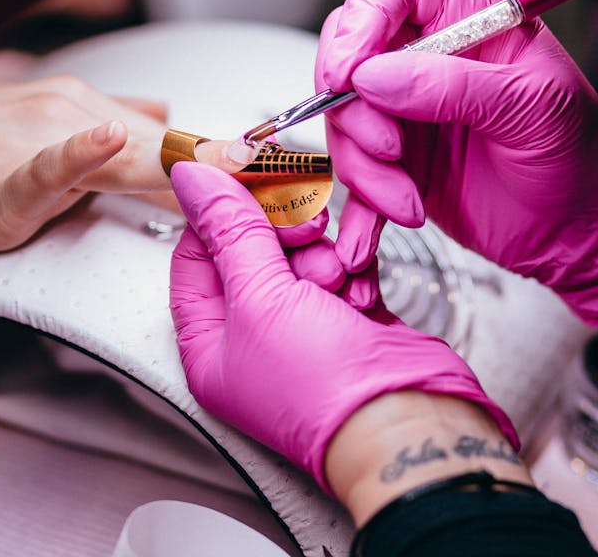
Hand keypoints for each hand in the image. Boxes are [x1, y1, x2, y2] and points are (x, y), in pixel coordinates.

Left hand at [168, 161, 515, 491]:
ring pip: (302, 255)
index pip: (194, 258)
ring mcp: (304, 328)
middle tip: (306, 228)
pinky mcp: (350, 317)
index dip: (216, 215)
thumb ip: (229, 230)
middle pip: (252, 251)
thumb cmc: (324, 389)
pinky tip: (362, 292)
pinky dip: (355, 269)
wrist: (406, 420)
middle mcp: (252, 338)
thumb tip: (191, 180)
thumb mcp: (260, 297)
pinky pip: (344, 267)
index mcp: (210, 345)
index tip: (241, 177)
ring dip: (323, 255)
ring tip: (338, 277)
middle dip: (282, 235)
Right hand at [316, 0, 597, 325]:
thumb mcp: (534, 107)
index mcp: (467, 18)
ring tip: (406, 201)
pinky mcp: (397, 163)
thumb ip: (454, 86)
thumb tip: (374, 77)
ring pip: (344, 120)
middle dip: (354, 108)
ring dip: (363, 169)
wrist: (586, 229)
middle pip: (349, 51)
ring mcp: (406, 111)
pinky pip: (352, 174)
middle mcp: (427, 58)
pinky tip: (373, 237)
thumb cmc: (582, 153)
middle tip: (389, 148)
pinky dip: (358, 208)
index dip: (362, 17)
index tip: (352, 71)